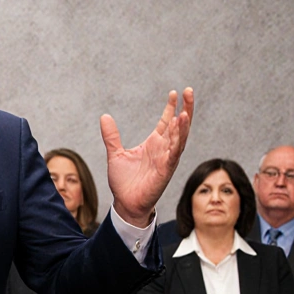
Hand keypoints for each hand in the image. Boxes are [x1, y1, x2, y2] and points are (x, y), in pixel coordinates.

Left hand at [101, 88, 193, 226]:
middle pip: (179, 126)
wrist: (125, 203)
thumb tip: (104, 116)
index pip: (167, 122)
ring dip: (184, 124)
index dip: (172, 107)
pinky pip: (174, 153)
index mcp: (153, 144)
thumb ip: (111, 136)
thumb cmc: (124, 182)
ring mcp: (166, 160)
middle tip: (188, 91)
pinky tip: (180, 127)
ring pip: (180, 138)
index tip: (175, 92)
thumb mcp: (115, 154)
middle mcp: (163, 150)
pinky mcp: (165, 170)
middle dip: (185, 109)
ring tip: (186, 109)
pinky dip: (177, 140)